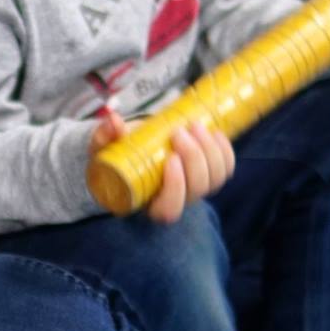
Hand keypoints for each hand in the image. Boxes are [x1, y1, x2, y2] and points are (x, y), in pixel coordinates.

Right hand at [89, 108, 234, 223]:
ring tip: (195, 126)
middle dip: (194, 158)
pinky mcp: (208, 174)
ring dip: (210, 150)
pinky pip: (226, 168)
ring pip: (215, 178)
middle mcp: (177, 201)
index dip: (176, 187)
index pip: (170, 209)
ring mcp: (195, 188)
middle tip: (179, 132)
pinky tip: (214, 133)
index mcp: (151, 204)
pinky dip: (224, 150)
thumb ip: (104, 136)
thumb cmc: (115, 157)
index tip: (170, 158)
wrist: (132, 152)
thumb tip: (113, 120)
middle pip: (197, 189)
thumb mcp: (103, 149)